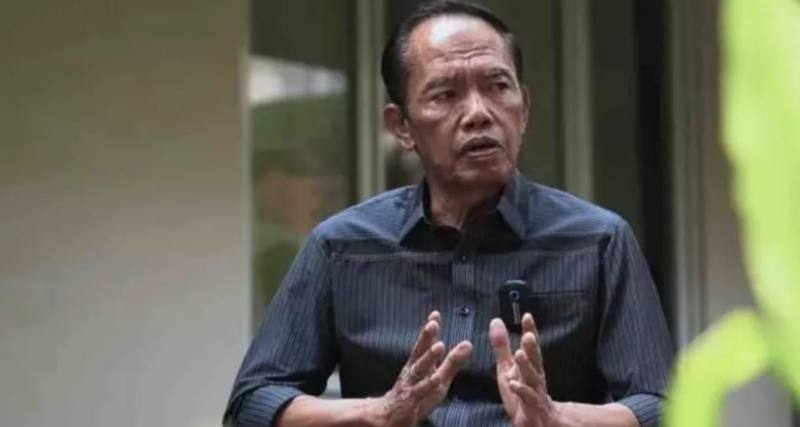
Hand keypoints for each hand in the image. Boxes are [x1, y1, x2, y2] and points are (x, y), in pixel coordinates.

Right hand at [367, 311, 472, 426]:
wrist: (389, 417)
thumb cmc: (415, 395)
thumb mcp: (439, 378)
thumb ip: (452, 362)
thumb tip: (467, 344)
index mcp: (418, 364)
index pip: (424, 344)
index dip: (429, 330)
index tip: (435, 314)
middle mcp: (412, 371)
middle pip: (418, 351)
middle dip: (425, 337)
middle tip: (433, 324)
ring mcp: (409, 385)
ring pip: (419, 369)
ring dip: (428, 357)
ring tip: (438, 346)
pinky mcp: (410, 400)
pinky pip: (419, 391)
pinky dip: (427, 384)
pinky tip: (436, 378)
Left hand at [490, 313, 567, 426]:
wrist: (536, 422)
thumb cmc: (521, 394)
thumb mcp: (507, 368)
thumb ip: (502, 347)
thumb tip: (496, 321)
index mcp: (530, 367)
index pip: (531, 347)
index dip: (530, 331)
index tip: (527, 316)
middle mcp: (536, 378)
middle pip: (535, 361)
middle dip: (532, 348)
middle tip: (528, 335)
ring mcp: (536, 394)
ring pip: (533, 379)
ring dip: (527, 367)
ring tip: (520, 354)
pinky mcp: (533, 410)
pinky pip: (528, 400)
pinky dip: (522, 391)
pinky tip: (514, 383)